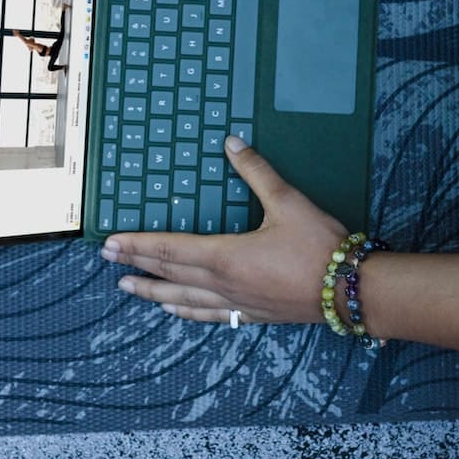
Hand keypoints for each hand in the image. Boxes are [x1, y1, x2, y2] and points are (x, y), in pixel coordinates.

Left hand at [101, 136, 348, 324]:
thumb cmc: (320, 247)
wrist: (352, 291)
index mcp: (226, 256)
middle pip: (169, 274)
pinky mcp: (253, 313)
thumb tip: (231, 143)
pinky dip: (186, 311)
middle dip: (136, 266)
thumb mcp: (289, 202)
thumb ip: (257, 172)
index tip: (109, 244)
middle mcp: (224, 283)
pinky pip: (210, 315)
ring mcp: (237, 302)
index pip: (170, 249)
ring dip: (153, 292)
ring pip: (183, 299)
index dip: (137, 245)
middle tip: (107, 261)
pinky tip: (176, 310)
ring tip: (129, 289)